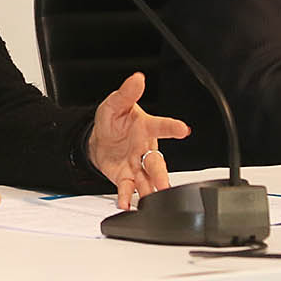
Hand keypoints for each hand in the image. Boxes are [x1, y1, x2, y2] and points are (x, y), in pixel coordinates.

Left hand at [85, 71, 192, 209]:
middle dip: (161, 174)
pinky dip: (126, 196)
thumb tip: (137, 78)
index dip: (172, 127)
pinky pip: (128, 187)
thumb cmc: (113, 120)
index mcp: (146, 128)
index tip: (183, 129)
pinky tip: (125, 202)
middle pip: (156, 162)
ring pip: (147, 179)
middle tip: (166, 183)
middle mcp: (145, 149)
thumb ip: (126, 93)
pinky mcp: (126, 177)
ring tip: (152, 198)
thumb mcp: (115, 104)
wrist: (98, 140)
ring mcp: (136, 165)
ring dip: (149, 190)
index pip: (161, 126)